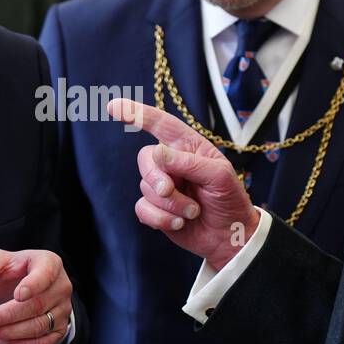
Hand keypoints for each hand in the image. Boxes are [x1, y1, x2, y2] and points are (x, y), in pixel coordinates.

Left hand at [0, 249, 72, 343]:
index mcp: (49, 263)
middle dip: (9, 316)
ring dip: (11, 332)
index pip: (45, 274)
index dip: (33, 285)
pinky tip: (3, 341)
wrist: (28, 288)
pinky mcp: (59, 329)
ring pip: (39, 326)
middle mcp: (61, 286)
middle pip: (37, 305)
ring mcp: (63, 309)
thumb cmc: (15, 271)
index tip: (18, 295)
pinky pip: (44, 343)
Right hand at [106, 97, 257, 270]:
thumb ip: (189, 163)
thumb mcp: (220, 176)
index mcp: (188, 147)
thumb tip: (157, 153)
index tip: (113, 106)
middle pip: (145, 158)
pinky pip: (142, 208)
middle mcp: (171, 163)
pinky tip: (179, 223)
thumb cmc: (229, 200)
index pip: (160, 124)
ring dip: (170, 205)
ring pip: (145, 187)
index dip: (137, 113)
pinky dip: (160, 219)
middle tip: (169, 191)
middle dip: (156, 177)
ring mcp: (161, 186)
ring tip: (193, 212)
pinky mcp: (155, 209)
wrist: (230, 236)